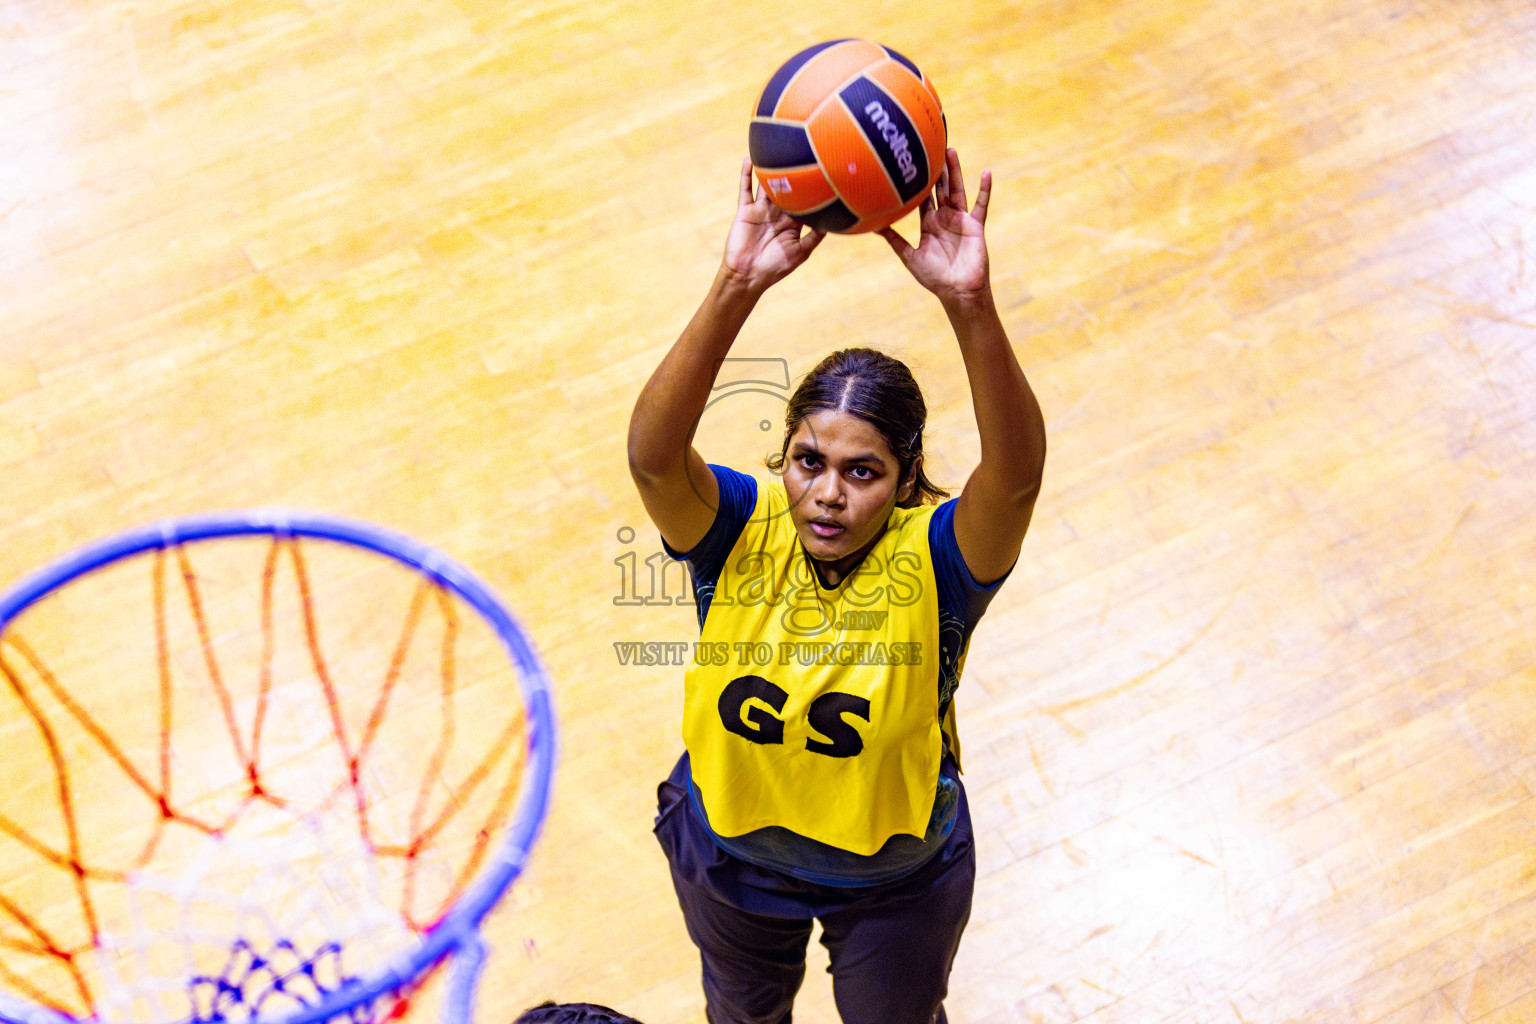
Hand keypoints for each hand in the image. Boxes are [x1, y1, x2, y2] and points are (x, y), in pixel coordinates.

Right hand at [721, 158, 824, 292]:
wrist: (747, 275)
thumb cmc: (776, 267)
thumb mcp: (800, 252)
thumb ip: (814, 236)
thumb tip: (832, 222)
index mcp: (792, 222)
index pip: (803, 200)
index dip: (811, 187)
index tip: (823, 170)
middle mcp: (777, 213)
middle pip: (785, 188)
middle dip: (792, 173)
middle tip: (801, 150)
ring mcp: (761, 210)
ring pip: (766, 184)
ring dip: (769, 168)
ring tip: (775, 147)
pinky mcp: (745, 210)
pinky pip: (745, 189)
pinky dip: (746, 174)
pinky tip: (749, 158)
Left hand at [879, 148, 991, 304]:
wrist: (957, 290)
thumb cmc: (934, 277)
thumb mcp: (909, 257)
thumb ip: (894, 240)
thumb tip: (873, 227)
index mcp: (929, 224)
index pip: (923, 198)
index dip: (918, 181)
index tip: (911, 162)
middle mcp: (945, 218)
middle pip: (940, 188)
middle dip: (936, 169)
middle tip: (932, 146)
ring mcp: (961, 220)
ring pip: (957, 190)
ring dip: (955, 171)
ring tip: (951, 151)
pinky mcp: (976, 225)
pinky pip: (981, 204)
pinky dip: (985, 190)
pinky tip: (987, 173)